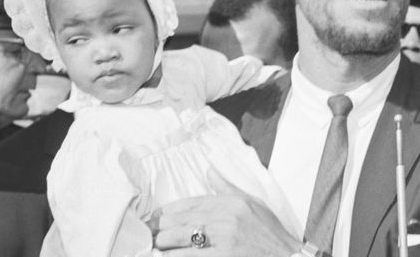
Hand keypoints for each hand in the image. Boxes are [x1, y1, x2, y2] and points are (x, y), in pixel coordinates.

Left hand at [152, 193, 299, 256]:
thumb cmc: (271, 234)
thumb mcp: (253, 203)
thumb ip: (226, 188)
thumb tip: (209, 170)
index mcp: (230, 202)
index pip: (189, 203)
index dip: (166, 212)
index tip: (153, 219)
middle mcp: (226, 217)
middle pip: (180, 221)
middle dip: (159, 230)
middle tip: (148, 237)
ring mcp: (224, 239)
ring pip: (180, 240)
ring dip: (162, 246)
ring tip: (153, 250)